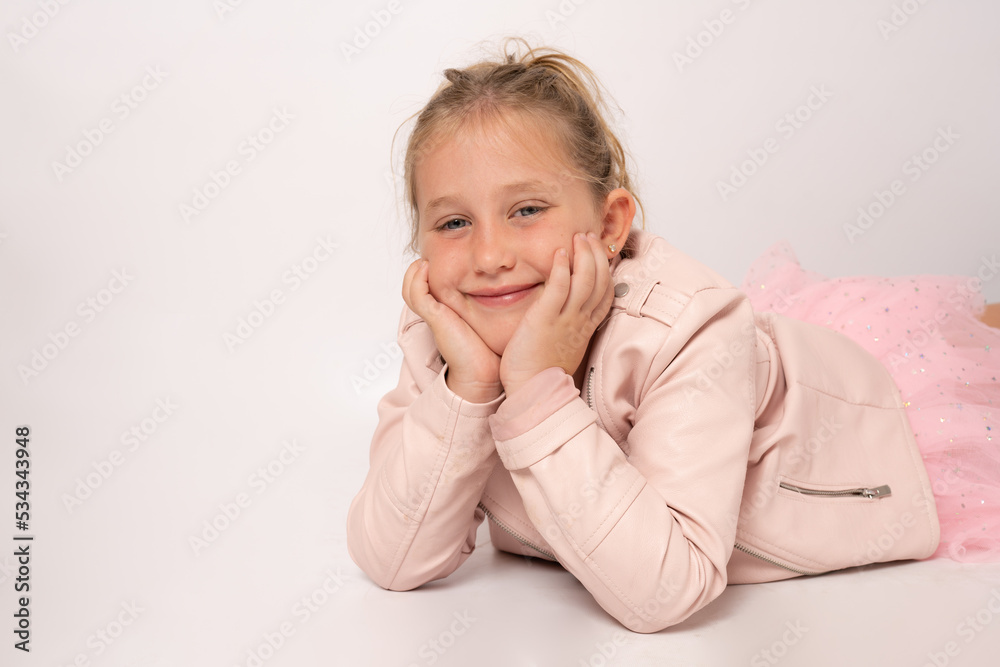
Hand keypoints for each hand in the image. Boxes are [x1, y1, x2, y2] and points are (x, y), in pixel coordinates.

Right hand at [402, 258, 502, 402]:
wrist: (486, 373)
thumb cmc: (490, 348)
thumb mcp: (490, 318)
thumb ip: (493, 301)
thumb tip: (509, 282)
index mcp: (447, 311)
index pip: (429, 286)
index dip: (430, 271)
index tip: (444, 256)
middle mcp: (437, 313)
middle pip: (415, 285)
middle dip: (419, 267)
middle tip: (430, 252)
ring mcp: (434, 315)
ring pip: (411, 288)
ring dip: (414, 271)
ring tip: (425, 260)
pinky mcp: (435, 318)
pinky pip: (418, 294)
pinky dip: (417, 279)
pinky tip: (426, 268)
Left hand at [499, 232, 612, 396]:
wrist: (532, 393)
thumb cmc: (540, 374)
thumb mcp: (563, 347)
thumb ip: (566, 328)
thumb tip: (564, 317)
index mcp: (585, 328)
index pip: (605, 293)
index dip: (605, 270)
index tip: (599, 253)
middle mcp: (580, 321)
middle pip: (600, 281)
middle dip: (597, 255)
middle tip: (589, 237)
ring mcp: (565, 320)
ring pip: (585, 280)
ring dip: (584, 255)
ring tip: (579, 238)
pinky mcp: (545, 319)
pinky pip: (559, 287)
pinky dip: (562, 267)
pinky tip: (560, 252)